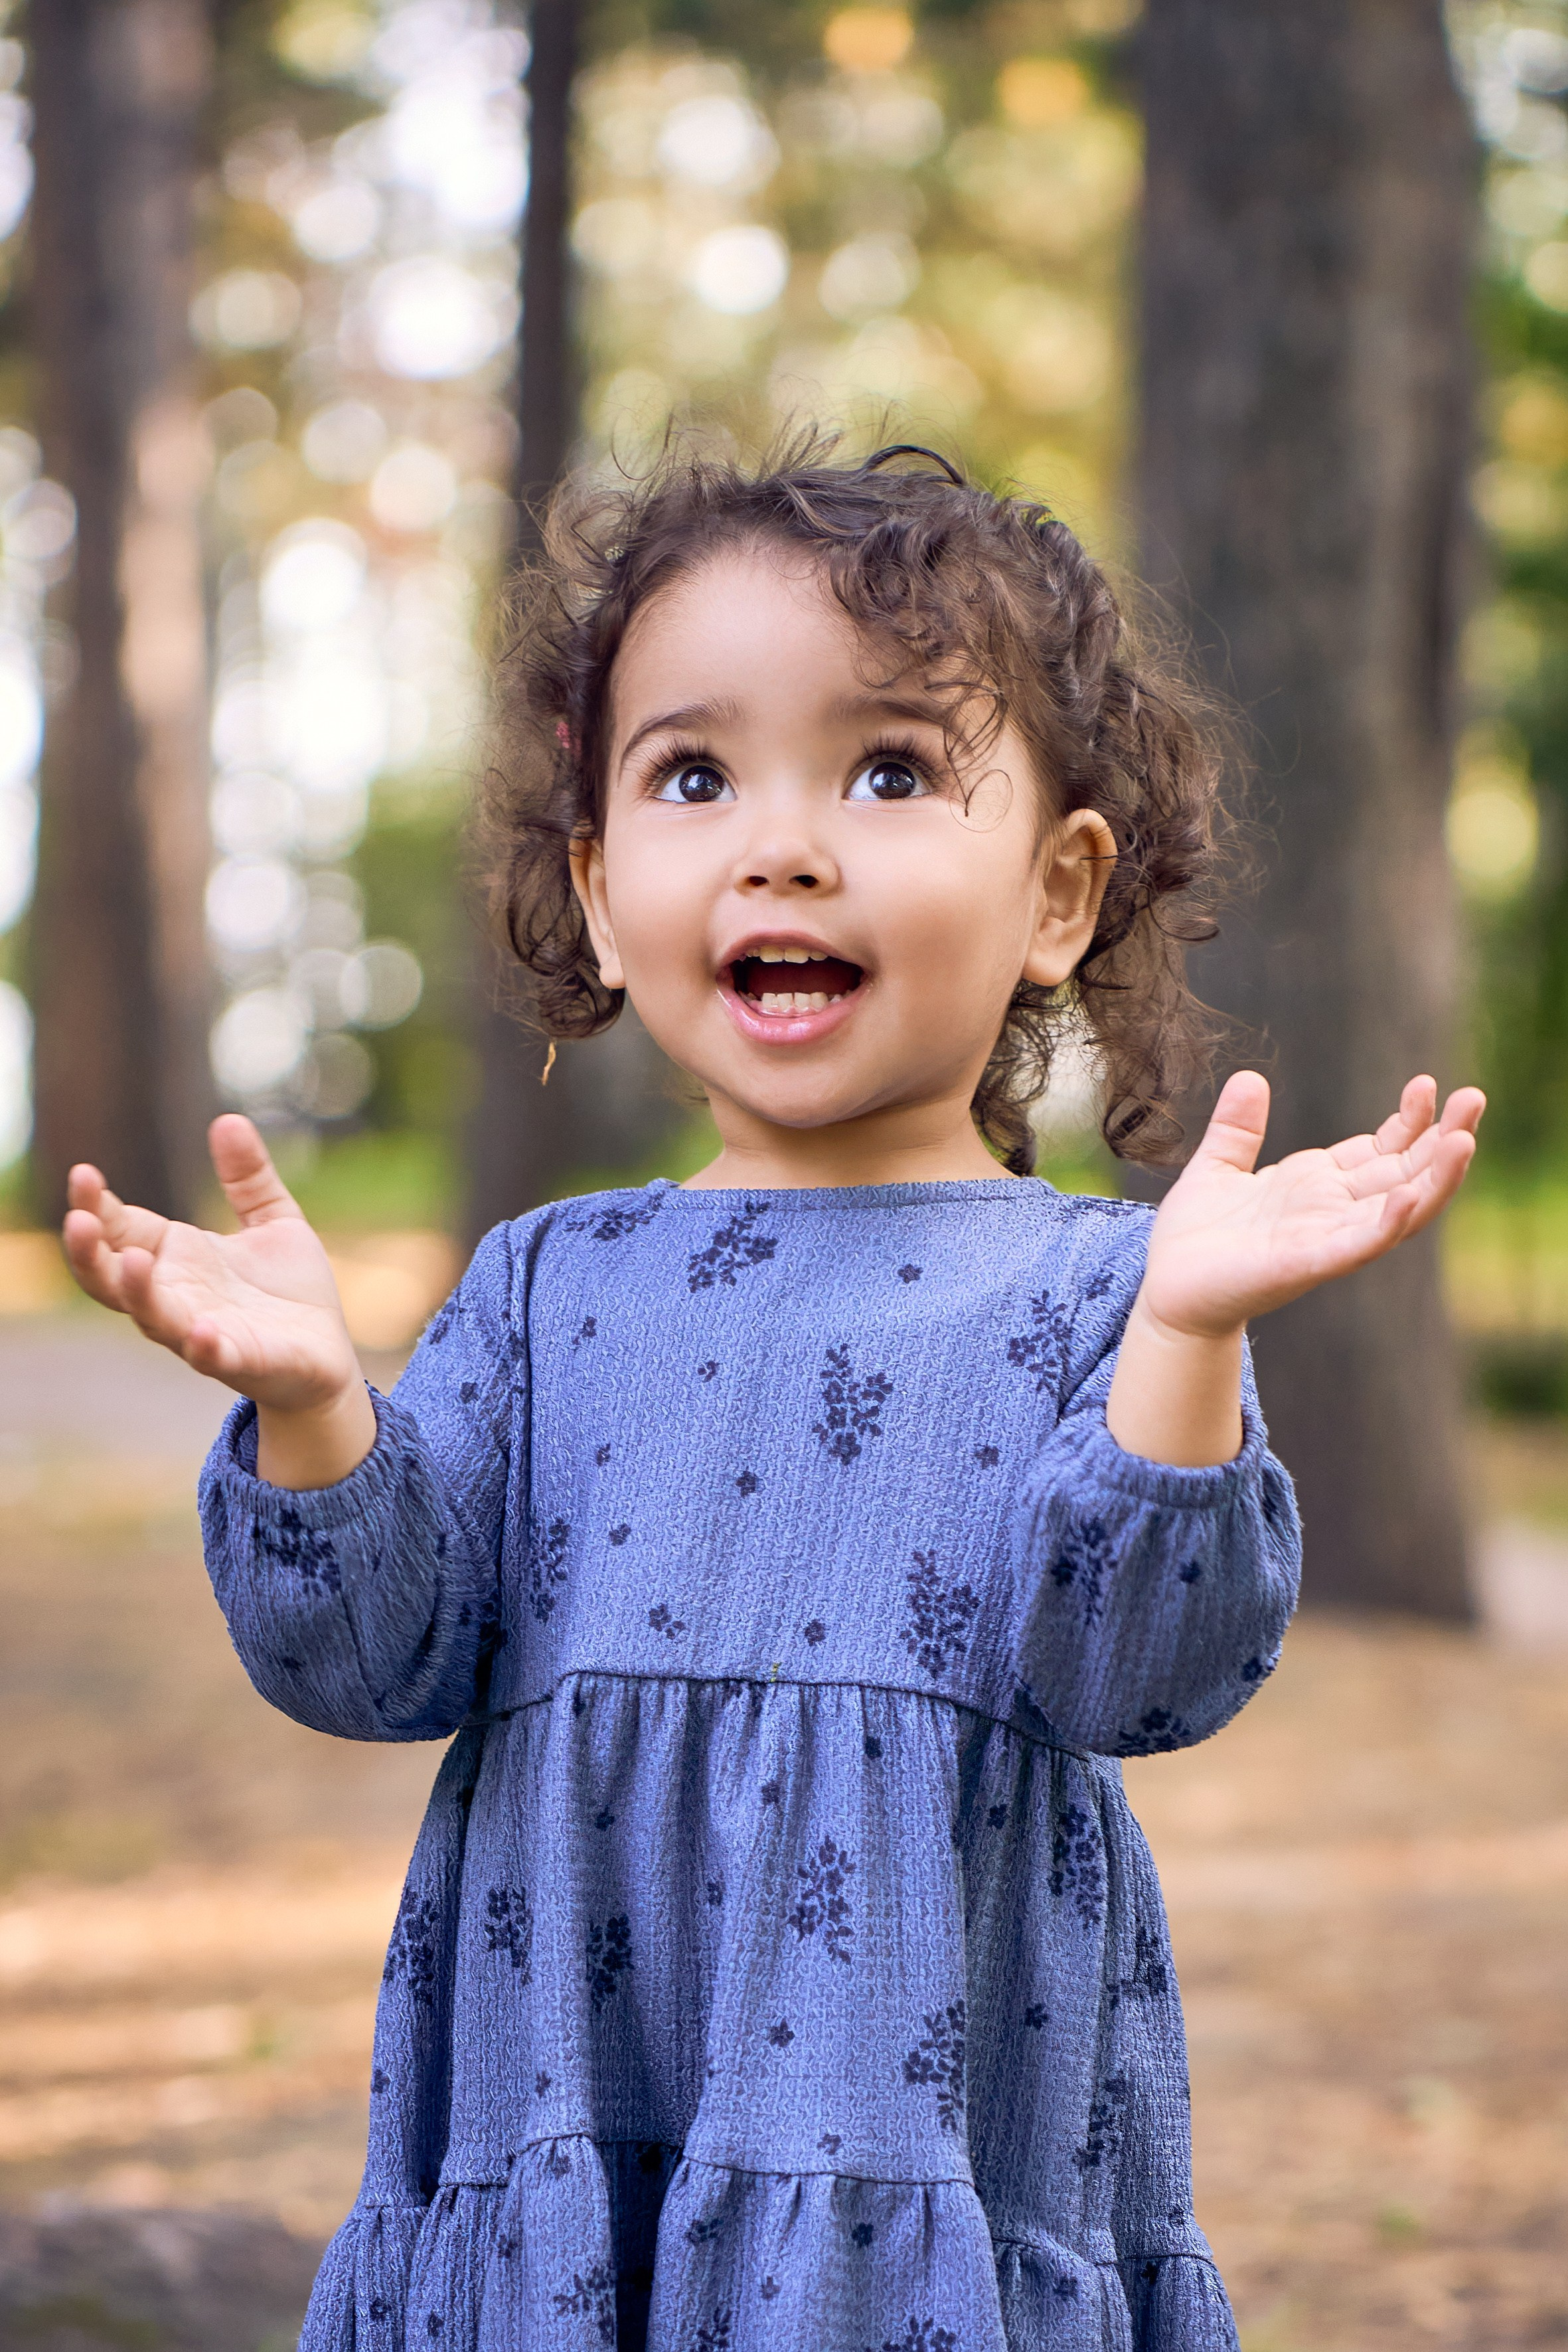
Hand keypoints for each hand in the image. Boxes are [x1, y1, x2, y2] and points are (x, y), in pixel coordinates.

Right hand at [63, 1117, 375, 1487]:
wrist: (327, 1357)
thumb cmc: (290, 1293)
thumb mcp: (275, 1220)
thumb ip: (250, 1177)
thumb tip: (228, 1119)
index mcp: (177, 1260)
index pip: (119, 1231)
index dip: (96, 1206)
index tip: (83, 1174)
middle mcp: (177, 1297)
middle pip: (112, 1279)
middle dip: (89, 1252)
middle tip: (77, 1219)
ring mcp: (202, 1333)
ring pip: (152, 1317)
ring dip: (137, 1293)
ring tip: (131, 1262)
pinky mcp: (239, 1361)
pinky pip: (211, 1356)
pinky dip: (203, 1345)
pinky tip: (201, 1330)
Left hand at [1139, 1070, 1484, 1342]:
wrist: (1166, 1291)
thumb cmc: (1195, 1238)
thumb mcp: (1216, 1168)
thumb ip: (1237, 1128)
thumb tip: (1249, 1076)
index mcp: (1318, 1185)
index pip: (1382, 1149)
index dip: (1409, 1120)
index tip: (1427, 1084)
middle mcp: (1332, 1211)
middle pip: (1405, 1174)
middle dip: (1443, 1139)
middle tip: (1474, 1097)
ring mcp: (1325, 1239)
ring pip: (1399, 1211)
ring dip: (1434, 1179)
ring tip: (1463, 1140)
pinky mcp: (1305, 1265)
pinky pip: (1357, 1246)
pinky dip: (1386, 1225)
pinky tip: (1408, 1197)